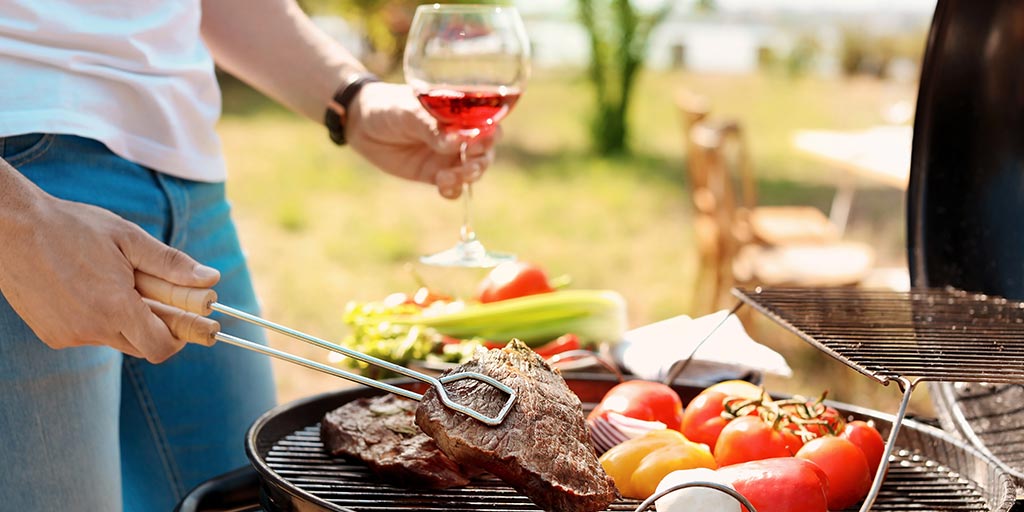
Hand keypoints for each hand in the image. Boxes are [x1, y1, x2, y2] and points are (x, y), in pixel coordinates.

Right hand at [0, 192, 219, 362]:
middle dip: (158, 326)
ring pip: (116, 340)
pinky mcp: (52, 334)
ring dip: (128, 320)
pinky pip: (90, 335)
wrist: (11, 228)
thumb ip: (172, 265)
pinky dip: (100, 319)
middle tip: (158, 294)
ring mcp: (68, 335)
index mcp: (115, 308)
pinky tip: (90, 288)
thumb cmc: (73, 228)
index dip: (182, 335)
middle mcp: (91, 329)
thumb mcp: (130, 239)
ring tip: (117, 282)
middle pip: (143, 346)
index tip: (193, 319)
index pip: (162, 346)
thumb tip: (211, 280)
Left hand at [346, 82, 497, 198]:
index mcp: (461, 111)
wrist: (361, 125)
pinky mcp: (436, 174)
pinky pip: (454, 187)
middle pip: (485, 149)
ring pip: (473, 170)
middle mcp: (461, 133)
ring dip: (468, 176)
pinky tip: (442, 185)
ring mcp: (449, 155)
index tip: (480, 138)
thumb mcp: (409, 112)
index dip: (489, 131)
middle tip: (467, 163)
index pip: (487, 120)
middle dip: (481, 158)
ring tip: (449, 177)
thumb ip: (432, 127)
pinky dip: (453, 189)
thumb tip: (455, 142)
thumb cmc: (389, 107)